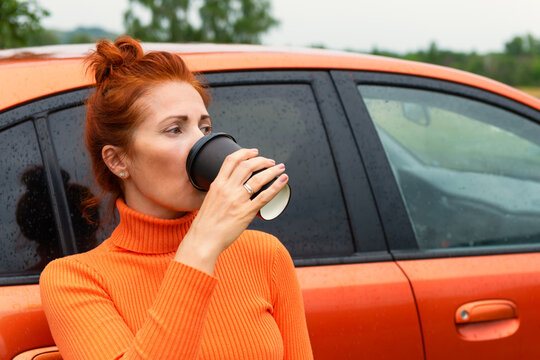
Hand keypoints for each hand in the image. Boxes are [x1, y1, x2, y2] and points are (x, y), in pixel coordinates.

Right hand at [174, 148, 287, 273]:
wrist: (203, 240)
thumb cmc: (206, 223)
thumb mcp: (210, 199)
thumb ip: (220, 191)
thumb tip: (231, 188)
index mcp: (217, 184)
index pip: (232, 160)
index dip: (245, 152)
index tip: (254, 151)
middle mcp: (227, 189)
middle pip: (248, 166)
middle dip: (262, 160)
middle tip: (270, 162)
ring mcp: (238, 200)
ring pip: (258, 179)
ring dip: (272, 170)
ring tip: (280, 168)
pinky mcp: (246, 212)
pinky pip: (265, 196)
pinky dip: (276, 186)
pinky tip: (283, 180)